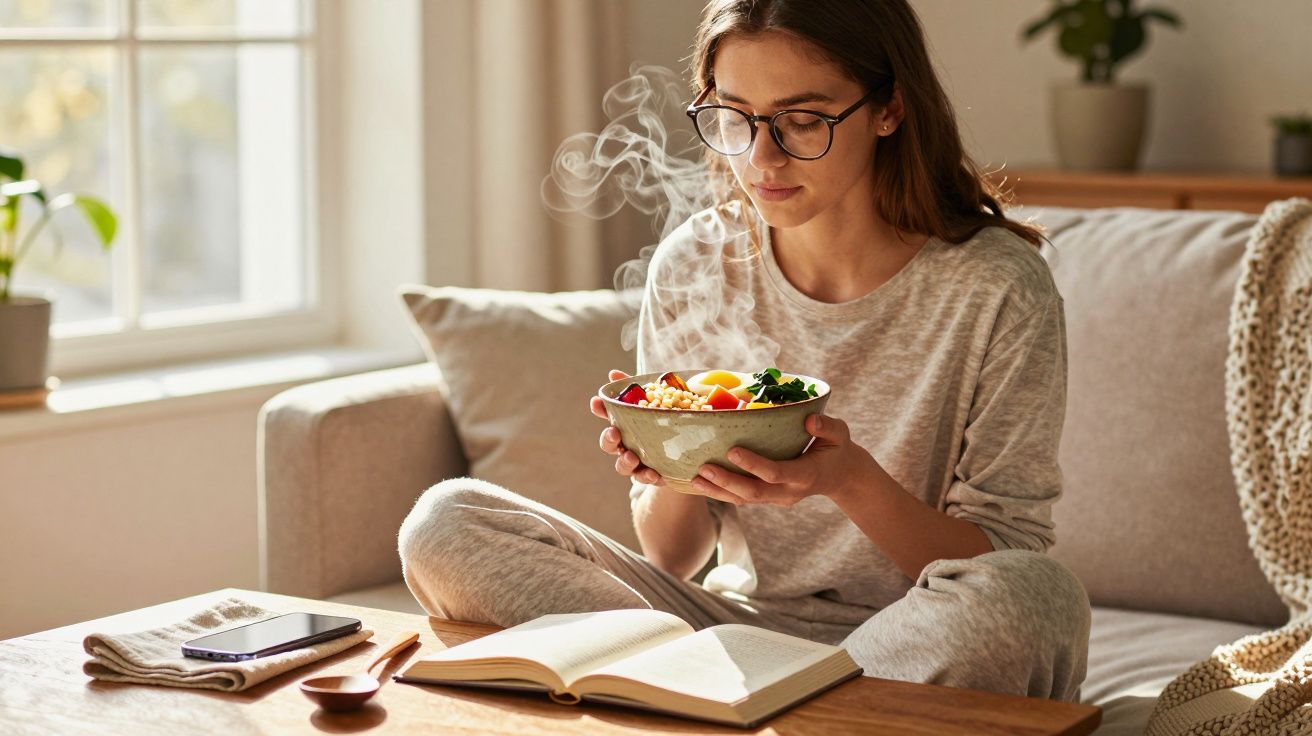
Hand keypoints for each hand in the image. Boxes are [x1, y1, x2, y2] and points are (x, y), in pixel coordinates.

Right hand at [591, 369, 665, 485]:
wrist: (692, 447)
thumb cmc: (668, 420)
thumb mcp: (659, 401)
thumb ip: (637, 388)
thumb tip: (613, 374)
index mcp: (625, 424)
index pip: (607, 416)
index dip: (600, 409)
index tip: (596, 402)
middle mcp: (626, 444)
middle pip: (609, 444)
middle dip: (608, 439)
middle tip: (614, 432)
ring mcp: (638, 462)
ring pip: (622, 466)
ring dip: (625, 462)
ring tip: (633, 458)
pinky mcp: (652, 475)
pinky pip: (646, 478)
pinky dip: (648, 476)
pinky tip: (655, 474)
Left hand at [691, 413, 878, 506]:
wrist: (841, 476)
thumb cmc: (837, 449)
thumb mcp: (841, 434)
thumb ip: (827, 427)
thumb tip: (809, 419)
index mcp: (806, 474)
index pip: (776, 473)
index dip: (754, 464)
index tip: (732, 450)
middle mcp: (789, 492)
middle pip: (754, 492)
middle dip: (727, 482)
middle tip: (703, 468)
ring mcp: (778, 499)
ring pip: (745, 499)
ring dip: (719, 491)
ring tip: (694, 479)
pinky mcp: (770, 499)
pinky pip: (744, 499)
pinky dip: (722, 493)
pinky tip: (702, 483)